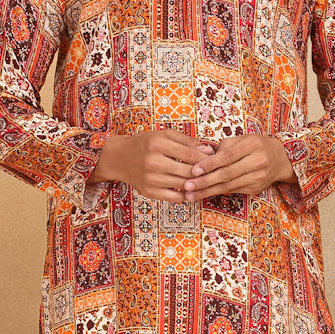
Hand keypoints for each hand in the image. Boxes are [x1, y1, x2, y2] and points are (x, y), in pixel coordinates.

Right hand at [89, 129, 214, 200]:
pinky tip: (190, 189)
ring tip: (205, 180)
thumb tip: (208, 150)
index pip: (190, 154)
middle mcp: (152, 162)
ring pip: (183, 186)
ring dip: (197, 185)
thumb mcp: (164, 135)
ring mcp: (150, 179)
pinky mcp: (149, 192)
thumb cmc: (145, 144)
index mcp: (157, 144)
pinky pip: (175, 198)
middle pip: (188, 172)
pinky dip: (186, 195)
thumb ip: (187, 141)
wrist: (119, 158)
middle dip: (204, 173)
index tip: (215, 159)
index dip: (206, 158)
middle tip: (214, 172)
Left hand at [181, 134, 295, 198]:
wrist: (281, 159)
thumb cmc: (256, 145)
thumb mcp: (242, 139)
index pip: (227, 156)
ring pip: (228, 186)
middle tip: (187, 186)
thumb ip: (224, 147)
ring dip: (207, 191)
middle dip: (204, 181)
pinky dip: (216, 193)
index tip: (193, 171)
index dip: (209, 164)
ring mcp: (258, 177)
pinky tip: (203, 195)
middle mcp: (257, 161)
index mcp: (252, 145)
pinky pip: (233, 190)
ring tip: (190, 195)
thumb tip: (205, 158)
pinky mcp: (256, 188)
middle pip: (227, 174)